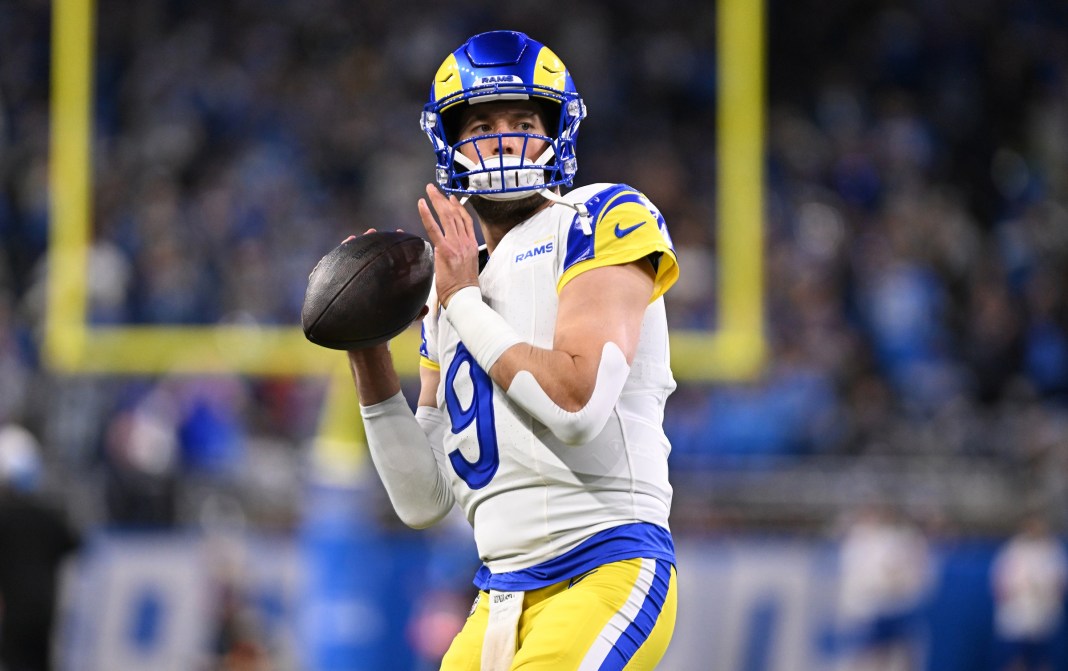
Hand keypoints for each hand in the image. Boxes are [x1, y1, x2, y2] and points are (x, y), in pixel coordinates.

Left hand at [417, 184, 479, 305]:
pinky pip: (434, 228)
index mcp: (471, 245)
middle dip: (444, 199)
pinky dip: (427, 215)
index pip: (466, 220)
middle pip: (455, 214)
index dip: (458, 207)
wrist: (465, 297)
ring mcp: (456, 245)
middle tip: (434, 189)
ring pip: (447, 217)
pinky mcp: (445, 250)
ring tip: (429, 191)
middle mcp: (465, 242)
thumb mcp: (467, 266)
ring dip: (437, 201)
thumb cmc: (463, 287)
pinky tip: (422, 205)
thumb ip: (460, 254)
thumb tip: (451, 252)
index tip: (452, 198)